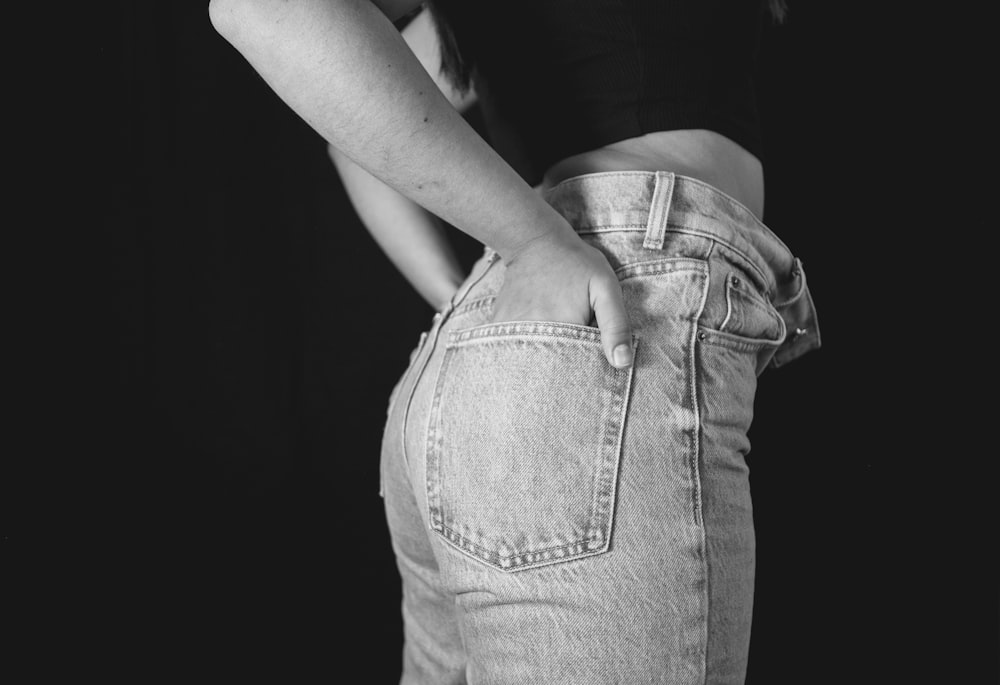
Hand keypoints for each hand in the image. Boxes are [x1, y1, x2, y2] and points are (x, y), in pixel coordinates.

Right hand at [489, 229, 633, 368]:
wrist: (534, 241)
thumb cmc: (576, 263)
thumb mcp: (605, 287)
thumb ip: (616, 325)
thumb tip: (622, 363)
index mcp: (563, 329)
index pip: (576, 372)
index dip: (586, 373)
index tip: (590, 363)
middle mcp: (533, 334)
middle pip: (550, 372)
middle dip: (561, 372)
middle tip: (569, 344)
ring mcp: (511, 331)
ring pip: (528, 364)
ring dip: (540, 362)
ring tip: (552, 340)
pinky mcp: (499, 326)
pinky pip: (510, 351)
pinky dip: (522, 352)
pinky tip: (534, 338)